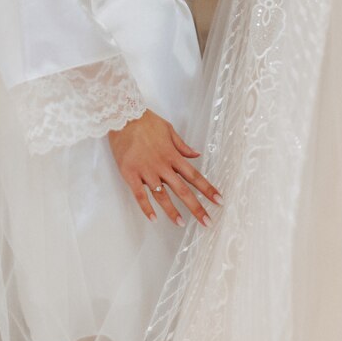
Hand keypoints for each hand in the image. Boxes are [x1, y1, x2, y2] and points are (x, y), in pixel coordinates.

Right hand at [109, 110, 222, 226]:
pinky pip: (139, 195)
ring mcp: (146, 171)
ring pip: (162, 196)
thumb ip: (183, 146)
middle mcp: (162, 166)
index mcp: (173, 156)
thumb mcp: (169, 130)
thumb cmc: (146, 122)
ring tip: (181, 224)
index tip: (219, 201)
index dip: (208, 190)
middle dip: (196, 207)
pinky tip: (153, 219)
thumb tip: (197, 155)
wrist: (123, 117)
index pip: (195, 176)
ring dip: (172, 211)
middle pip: (183, 190)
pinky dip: (146, 208)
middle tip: (207, 222)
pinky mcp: (130, 174)